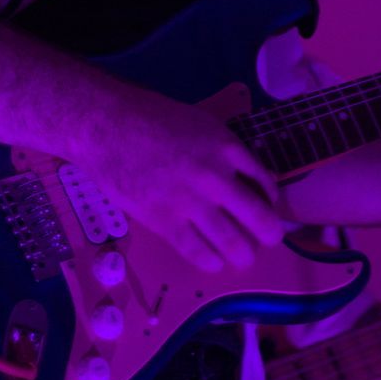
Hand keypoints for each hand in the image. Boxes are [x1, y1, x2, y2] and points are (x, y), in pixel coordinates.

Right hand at [73, 84, 284, 273]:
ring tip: (242, 256)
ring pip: (233, 243)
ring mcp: (191, 203)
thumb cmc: (152, 118)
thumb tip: (250, 179)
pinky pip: (199, 253)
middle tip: (269, 239)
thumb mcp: (200, 124)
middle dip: (270, 234)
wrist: (109, 126)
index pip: (265, 183)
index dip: (272, 201)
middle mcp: (216, 178)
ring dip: (243, 254)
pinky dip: (212, 261)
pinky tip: (213, 260)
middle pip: (259, 219)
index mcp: (227, 148)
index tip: (269, 208)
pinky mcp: (166, 222)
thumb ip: (225, 151)